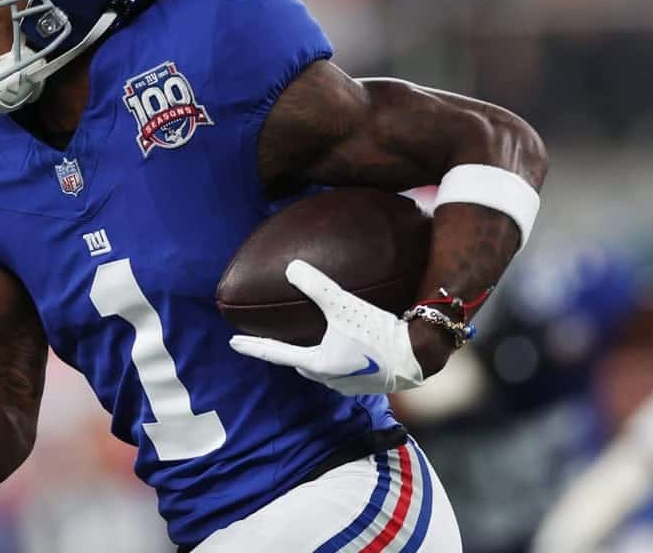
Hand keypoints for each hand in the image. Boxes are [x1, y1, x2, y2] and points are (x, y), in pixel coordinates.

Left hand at [228, 260, 423, 394]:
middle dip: (287, 353)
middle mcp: (329, 379)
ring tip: (313, 338)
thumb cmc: (379, 333)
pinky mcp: (368, 382)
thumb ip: (316, 286)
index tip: (233, 343)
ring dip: (314, 355)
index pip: (276, 354)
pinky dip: (336, 356)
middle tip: (276, 339)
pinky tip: (345, 343)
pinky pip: (342, 368)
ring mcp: (349, 384)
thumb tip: (291, 267)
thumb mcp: (344, 305)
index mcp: (318, 364)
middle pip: (300, 364)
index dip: (253, 346)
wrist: (419, 356)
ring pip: (322, 368)